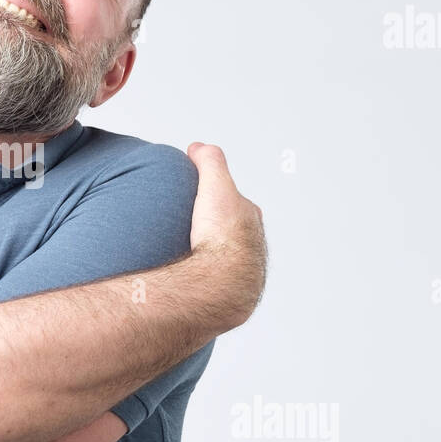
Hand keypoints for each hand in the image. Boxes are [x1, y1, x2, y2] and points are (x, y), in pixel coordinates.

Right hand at [185, 142, 266, 320]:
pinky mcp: (231, 294)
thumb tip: (198, 147)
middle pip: (233, 231)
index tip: (200, 195)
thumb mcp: (215, 186)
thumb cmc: (221, 236)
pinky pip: (215, 281)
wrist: (222, 283)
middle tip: (191, 225)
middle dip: (216, 227)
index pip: (236, 201)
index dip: (217, 194)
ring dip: (210, 256)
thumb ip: (209, 162)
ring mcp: (244, 272)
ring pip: (226, 259)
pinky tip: (190, 277)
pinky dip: (204, 276)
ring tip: (187, 255)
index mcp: (250, 219)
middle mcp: (253, 246)